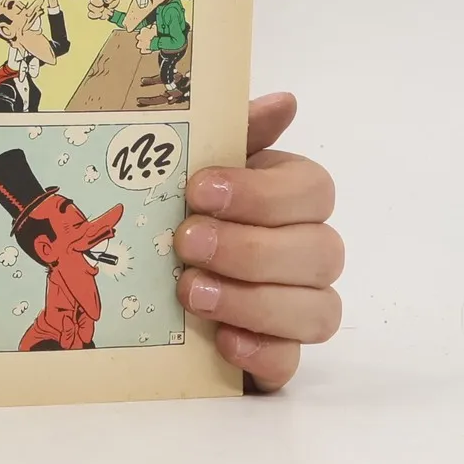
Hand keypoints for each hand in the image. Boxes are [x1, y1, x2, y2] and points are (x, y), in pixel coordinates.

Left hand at [173, 94, 342, 391]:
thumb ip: (232, 134)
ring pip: (317, 310)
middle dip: (250, 249)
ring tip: (190, 292)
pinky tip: (221, 340)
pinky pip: (291, 361)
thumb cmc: (179, 211)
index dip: (262, 193)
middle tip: (187, 243)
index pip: (314, 190)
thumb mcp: (192, 165)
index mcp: (290, 198)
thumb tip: (284, 102)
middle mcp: (306, 252)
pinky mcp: (274, 354)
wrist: (142, 281)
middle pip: (321, 252)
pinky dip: (260, 351)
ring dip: (253, 301)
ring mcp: (296, 306)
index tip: (200, 191)